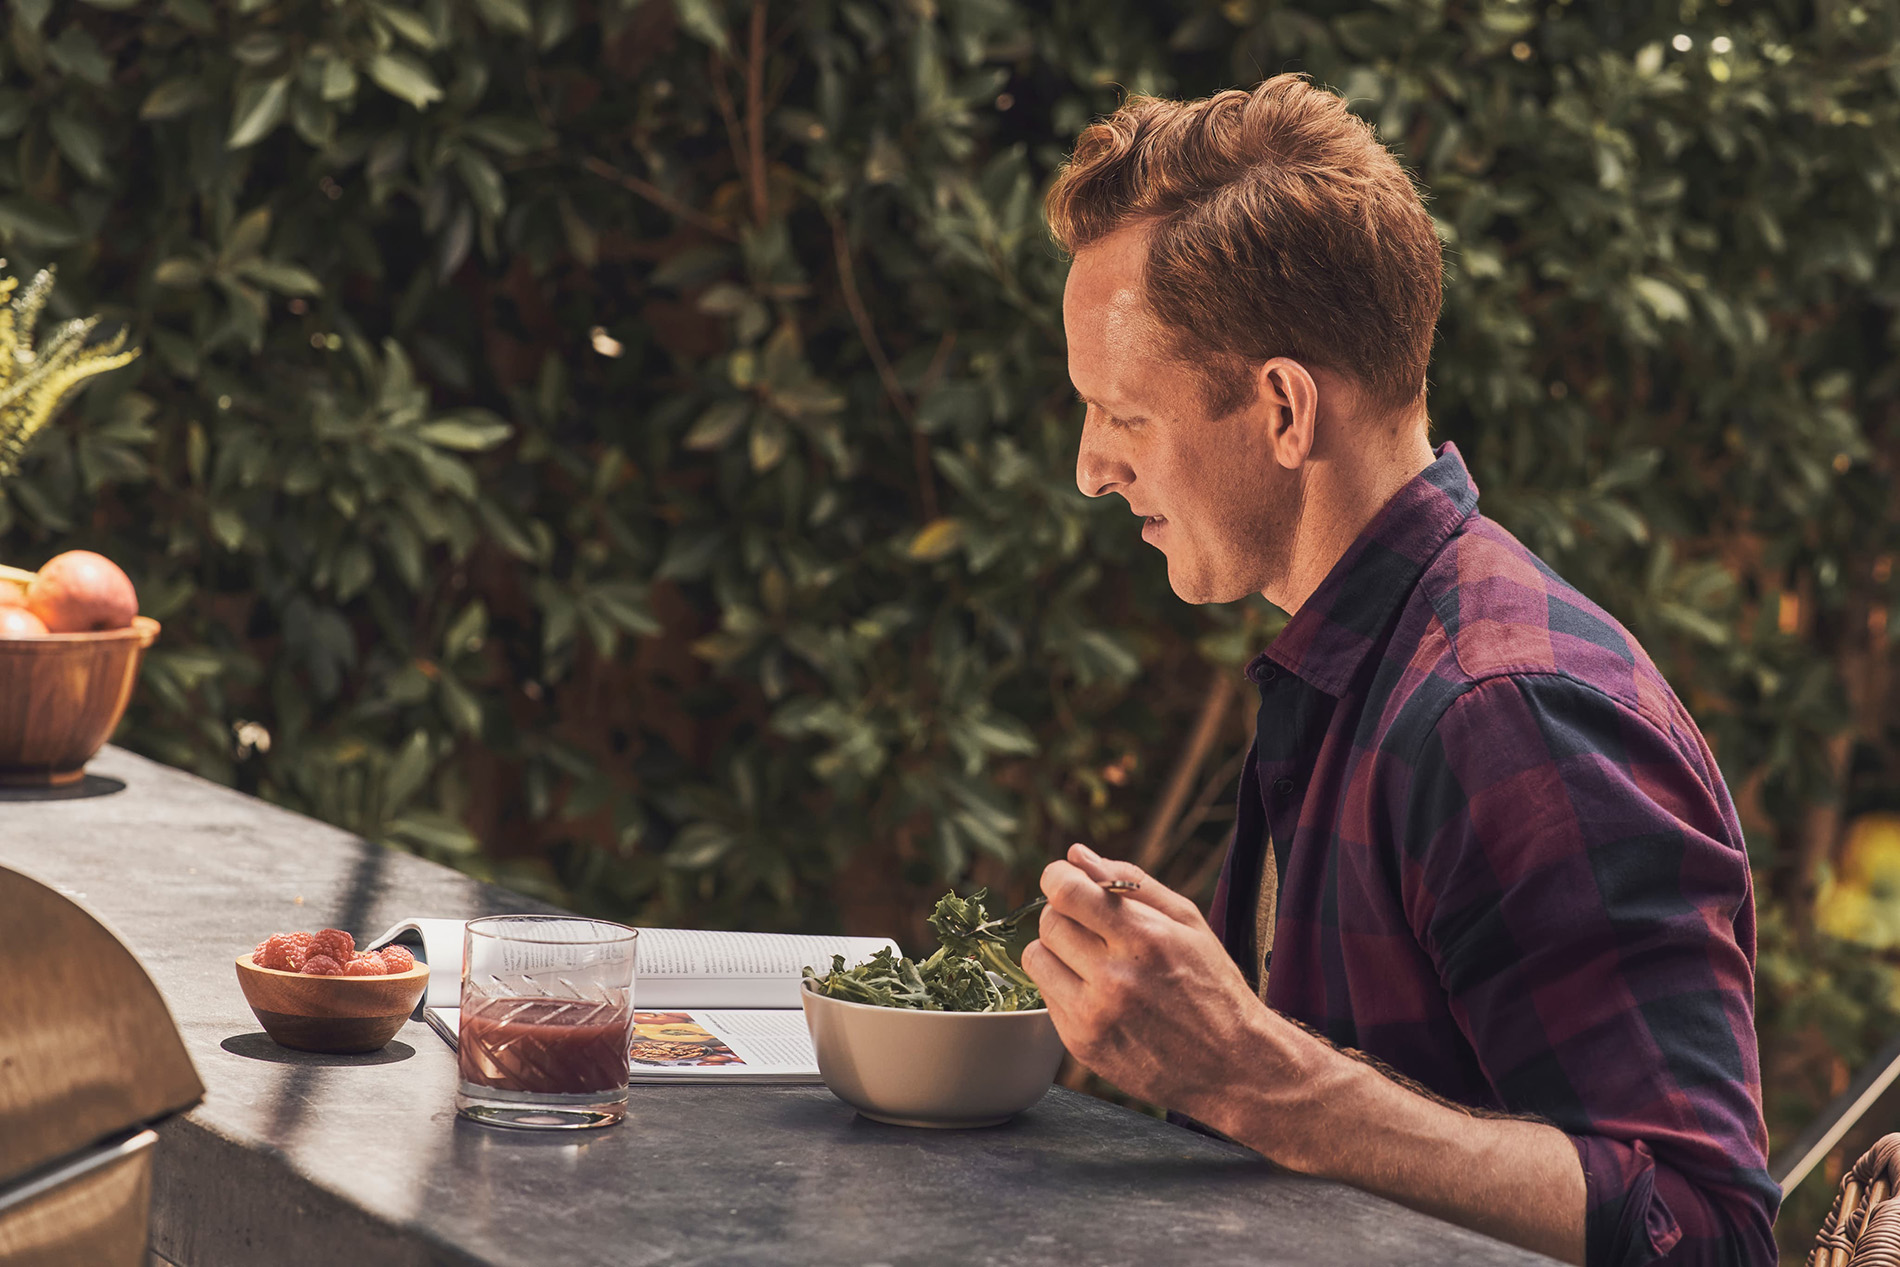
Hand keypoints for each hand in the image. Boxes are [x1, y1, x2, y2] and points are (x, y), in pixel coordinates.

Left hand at [1021, 842, 1285, 1115]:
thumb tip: (1076, 855)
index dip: (1058, 877)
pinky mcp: (1082, 1045)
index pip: (1065, 892)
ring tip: (1091, 958)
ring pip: (1037, 957)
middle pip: (1049, 922)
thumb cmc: (1213, 987)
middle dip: (1064, 913)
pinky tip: (1098, 993)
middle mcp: (1115, 978)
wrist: (1232, 1066)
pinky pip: (1046, 996)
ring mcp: (1095, 1016)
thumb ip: (1131, 881)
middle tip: (1090, 924)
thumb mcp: (1188, 922)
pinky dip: (1064, 987)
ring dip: (1057, 950)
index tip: (1064, 879)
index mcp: (1145, 939)